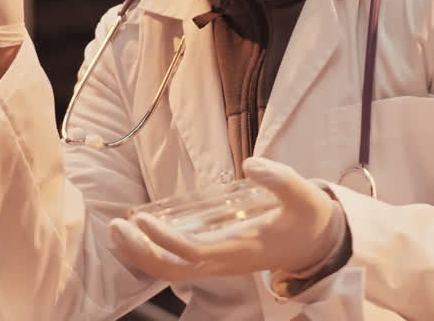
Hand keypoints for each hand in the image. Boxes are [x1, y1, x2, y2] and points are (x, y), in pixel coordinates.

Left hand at [109, 157, 342, 282]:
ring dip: (141, 255)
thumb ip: (279, 179)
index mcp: (240, 249)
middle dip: (141, 254)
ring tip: (115, 231)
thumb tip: (251, 163)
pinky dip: (151, 254)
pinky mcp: (215, 259)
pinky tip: (133, 237)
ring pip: (172, 271)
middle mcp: (225, 262)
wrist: (319, 243)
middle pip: (174, 271)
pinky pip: (177, 264)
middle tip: (114, 229)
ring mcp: (219, 264)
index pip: (193, 253)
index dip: (164, 240)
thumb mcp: (302, 194)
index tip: (140, 219)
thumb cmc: (308, 217)